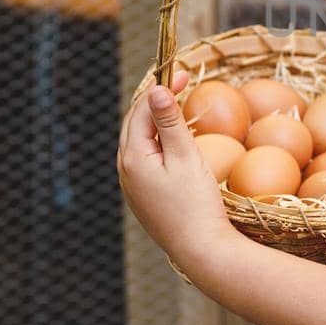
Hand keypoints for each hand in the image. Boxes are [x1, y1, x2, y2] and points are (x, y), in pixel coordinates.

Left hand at [117, 68, 238, 274]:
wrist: (200, 250)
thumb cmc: (196, 203)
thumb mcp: (186, 157)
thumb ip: (170, 122)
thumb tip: (156, 90)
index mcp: (132, 157)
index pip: (142, 110)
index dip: (162, 88)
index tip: (184, 74)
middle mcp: (125, 171)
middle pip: (134, 124)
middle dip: (155, 101)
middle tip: (181, 83)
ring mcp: (133, 186)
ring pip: (139, 142)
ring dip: (155, 120)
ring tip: (178, 105)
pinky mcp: (144, 197)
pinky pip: (145, 160)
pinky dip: (158, 142)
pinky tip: (174, 141)